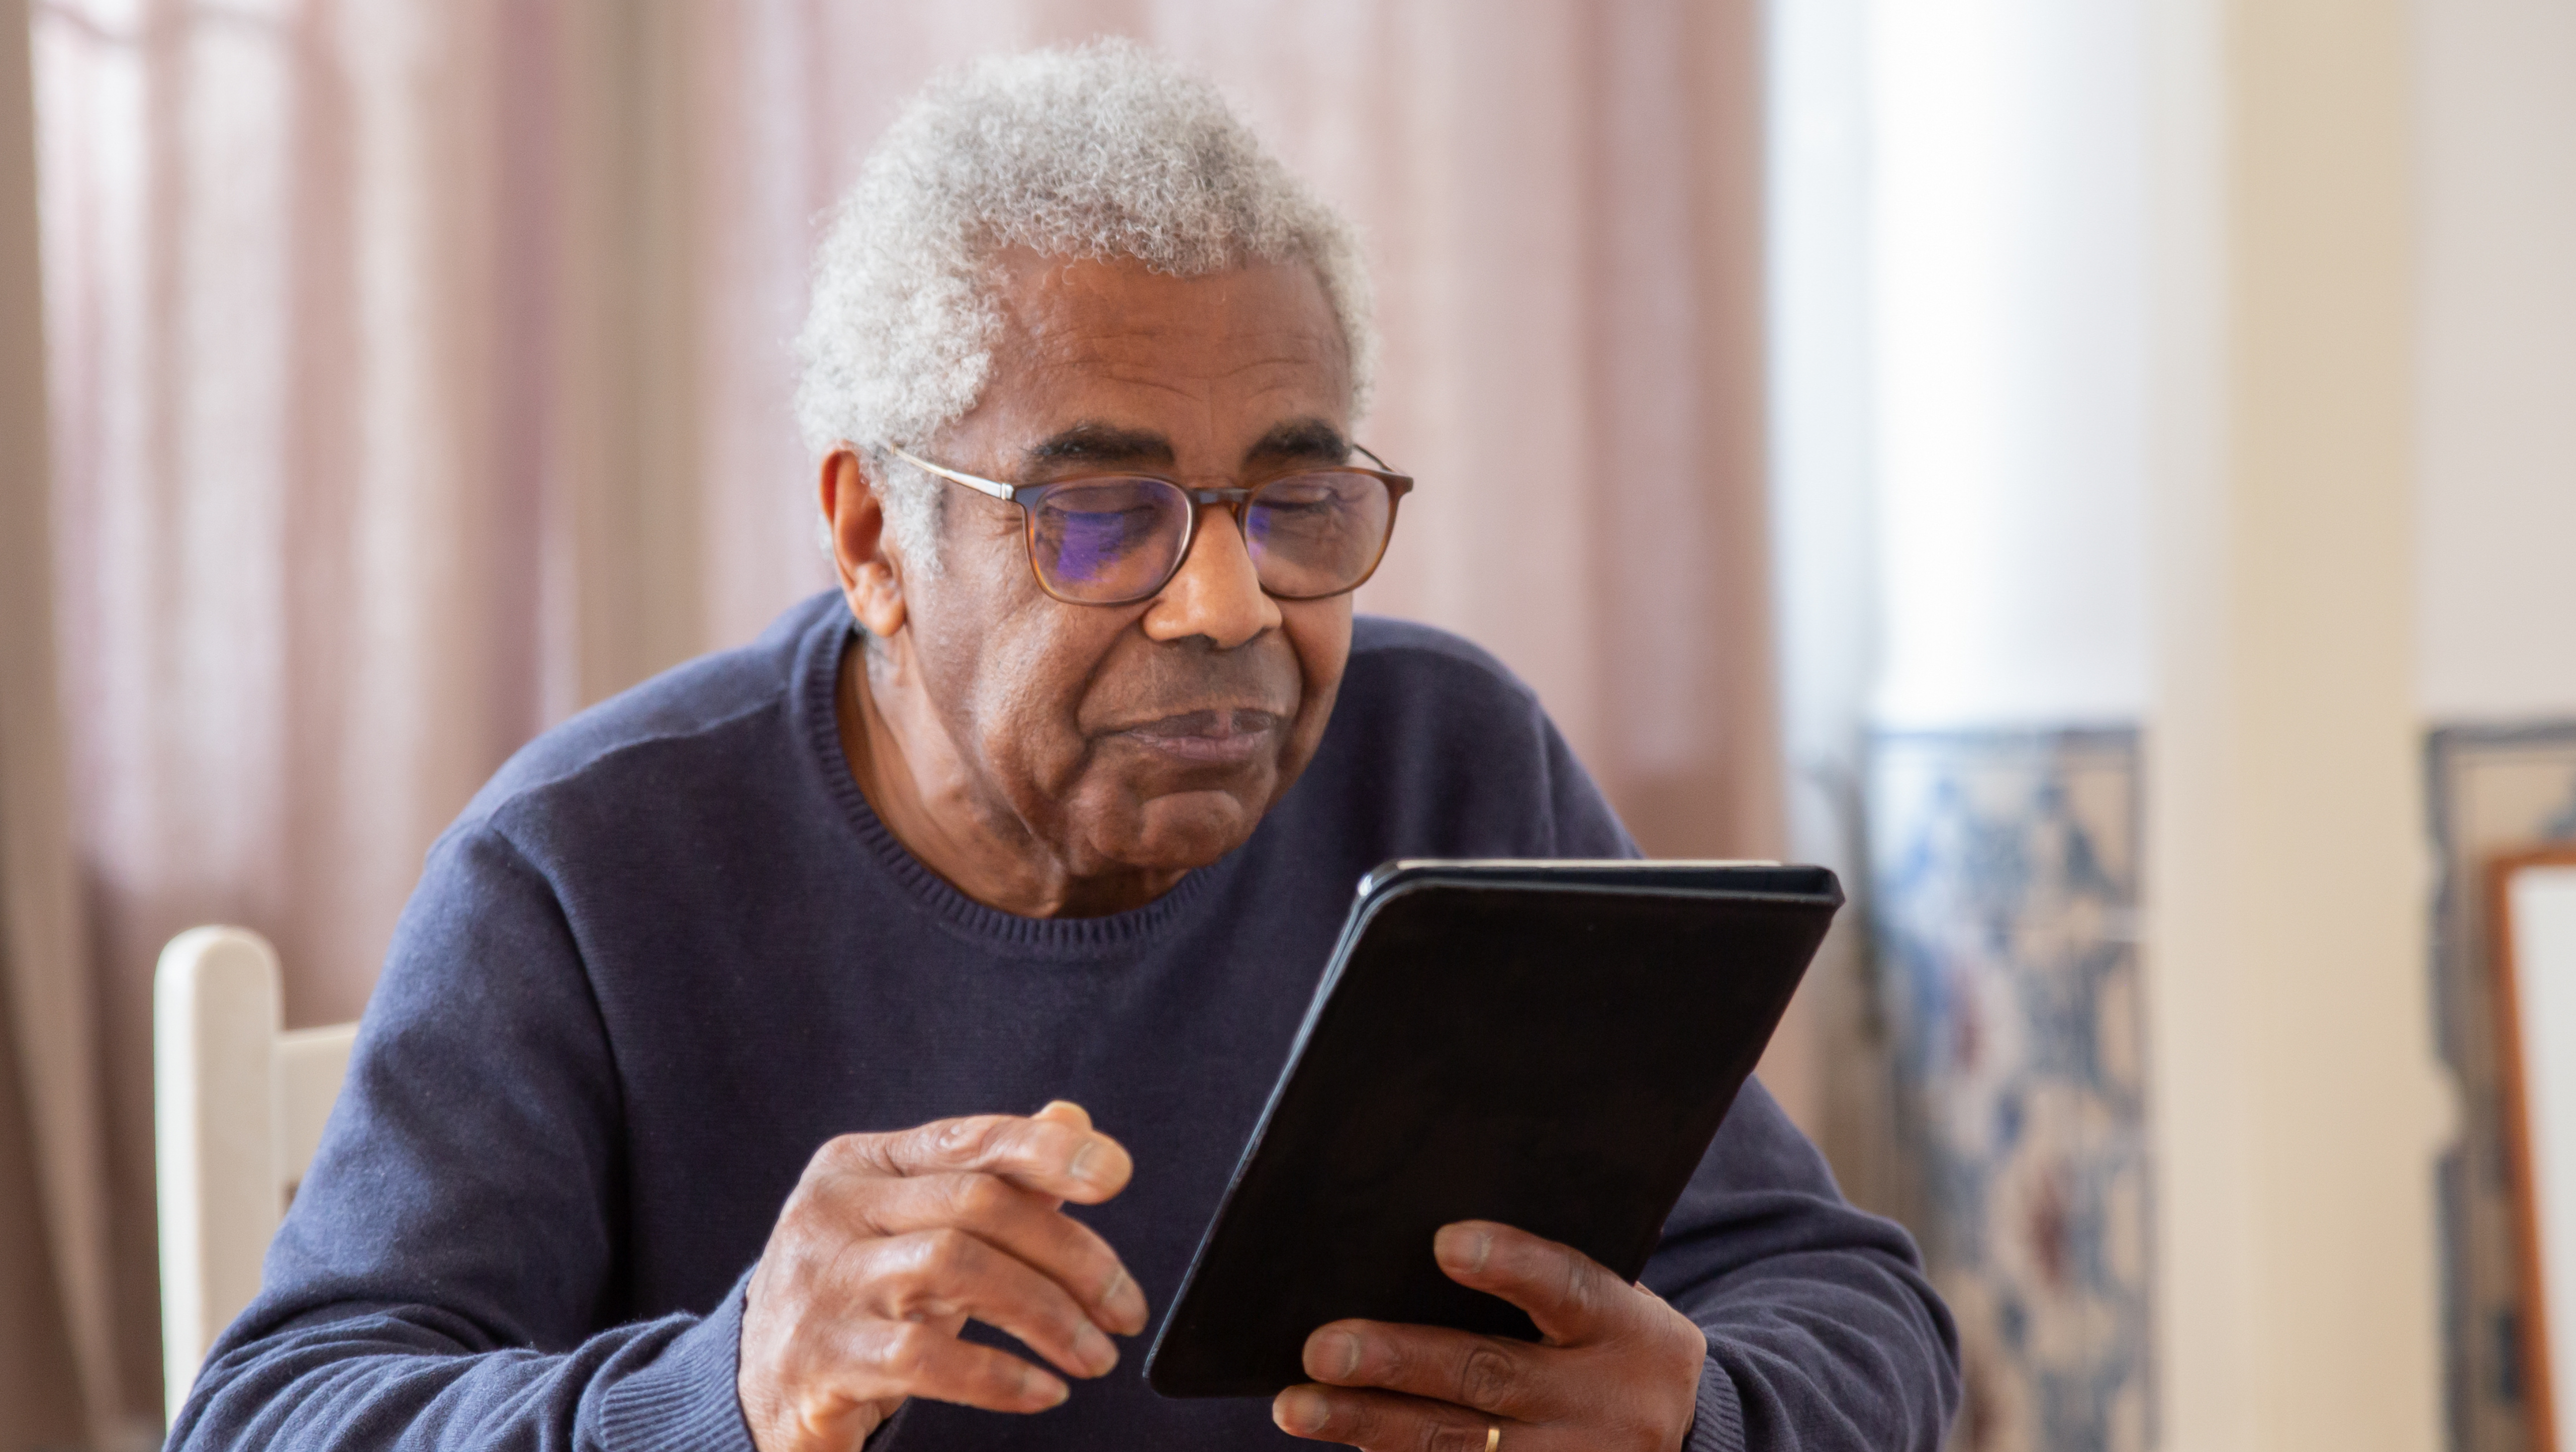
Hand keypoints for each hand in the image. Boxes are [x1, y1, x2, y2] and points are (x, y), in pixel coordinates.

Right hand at [738, 1101, 1148, 1450]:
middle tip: (1125, 1308)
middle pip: (977, 1205)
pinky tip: (1044, 1390)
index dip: (1047, 1151)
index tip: (1117, 1175)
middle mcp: (833, 1211)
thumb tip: (1073, 1120)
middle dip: (1070, 1255)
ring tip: (1095, 1355)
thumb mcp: (917, 1230)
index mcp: (859, 1166)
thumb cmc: (858, 1299)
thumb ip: (991, 1176)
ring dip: (1048, 1315)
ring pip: (956, 1269)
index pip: (968, 1141)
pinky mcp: (819, 1360)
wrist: (758, 1388)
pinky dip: (999, 1376)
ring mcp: (820, 1284)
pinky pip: (926, 1357)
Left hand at [1270, 1222, 1706, 1451]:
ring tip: (1297, 1406)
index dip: (1510, 1263)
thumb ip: (1540, 1281)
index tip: (1444, 1241)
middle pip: (1490, 1376)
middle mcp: (1604, 1403)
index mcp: (1627, 1329)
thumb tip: (1422, 1245)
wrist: (1683, 1437)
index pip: (1567, 1287)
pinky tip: (1347, 1443)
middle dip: (1398, 1363)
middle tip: (1322, 1348)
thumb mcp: (1612, 1303)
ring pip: (1460, 1447)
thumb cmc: (1612, 1342)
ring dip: (1370, 1425)